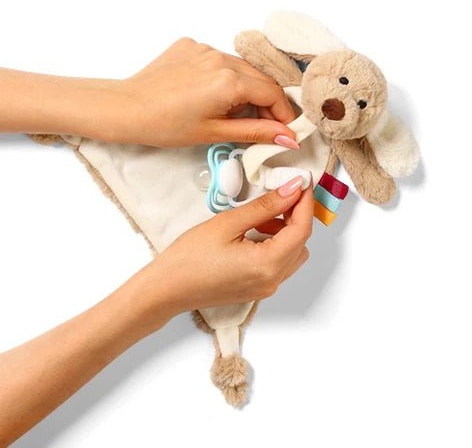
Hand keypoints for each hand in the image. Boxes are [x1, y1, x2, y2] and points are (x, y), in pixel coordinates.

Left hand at [0, 42, 298, 147]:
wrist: (126, 109)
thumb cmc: (166, 126)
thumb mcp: (215, 133)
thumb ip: (256, 131)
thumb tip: (288, 136)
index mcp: (229, 81)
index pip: (273, 93)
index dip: (283, 114)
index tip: (287, 130)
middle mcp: (220, 57)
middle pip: (260, 80)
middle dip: (267, 103)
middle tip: (264, 126)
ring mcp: (204, 48)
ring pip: (241, 69)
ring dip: (246, 90)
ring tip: (234, 113)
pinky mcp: (190, 45)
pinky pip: (219, 61)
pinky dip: (224, 78)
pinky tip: (210, 95)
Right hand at [141, 176, 313, 312]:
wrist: (166, 289)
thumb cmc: (189, 257)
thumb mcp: (227, 224)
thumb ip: (264, 206)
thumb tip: (292, 190)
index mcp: (268, 264)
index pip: (302, 229)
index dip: (305, 203)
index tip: (301, 181)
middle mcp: (272, 280)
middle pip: (301, 242)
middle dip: (296, 216)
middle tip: (281, 193)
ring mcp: (266, 288)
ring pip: (292, 254)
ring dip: (286, 231)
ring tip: (262, 215)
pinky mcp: (257, 289)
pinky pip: (279, 264)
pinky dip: (276, 245)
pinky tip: (255, 232)